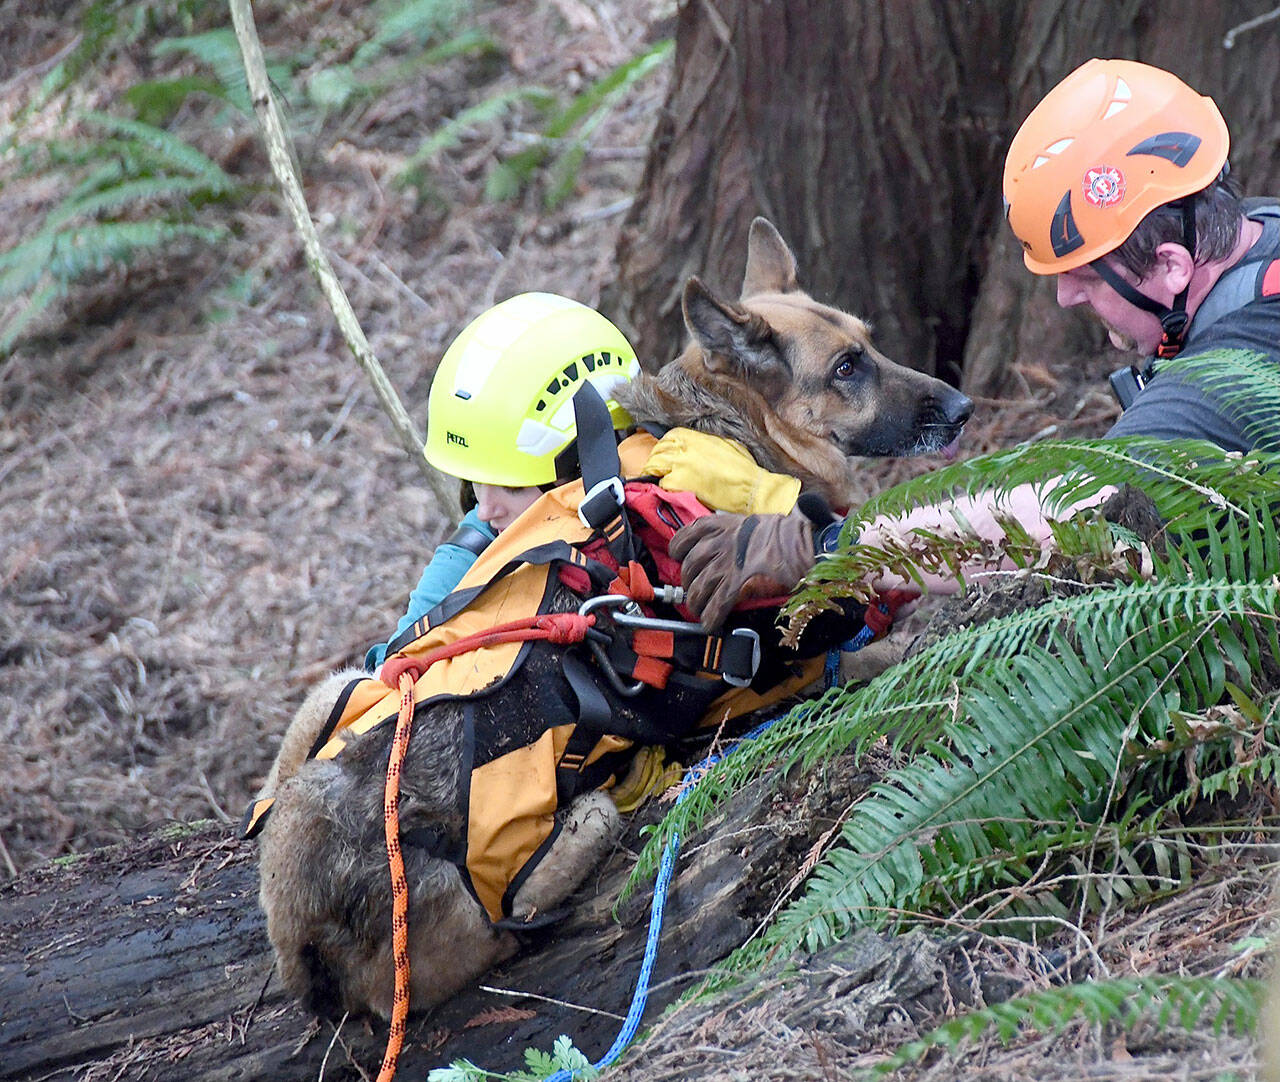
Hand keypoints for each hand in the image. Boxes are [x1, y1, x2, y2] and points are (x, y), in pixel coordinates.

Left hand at [669, 510, 815, 628]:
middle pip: (690, 566)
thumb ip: (734, 535)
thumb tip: (727, 551)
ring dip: (696, 603)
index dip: (679, 549)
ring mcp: (726, 563)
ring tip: (698, 611)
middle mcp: (719, 542)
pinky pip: (716, 602)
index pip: (687, 535)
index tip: (679, 557)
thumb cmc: (784, 532)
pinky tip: (709, 623)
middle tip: (693, 591)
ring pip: (699, 587)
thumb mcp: (751, 524)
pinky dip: (710, 616)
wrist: (802, 538)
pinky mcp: (737, 582)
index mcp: (721, 524)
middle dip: (688, 582)